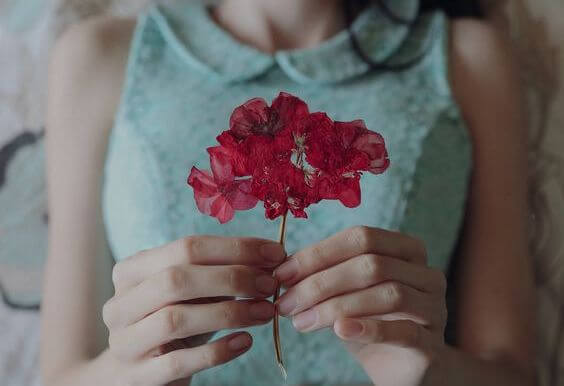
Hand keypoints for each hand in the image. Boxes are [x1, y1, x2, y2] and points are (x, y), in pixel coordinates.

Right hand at [102, 235, 285, 384]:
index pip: (186, 247)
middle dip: (232, 278)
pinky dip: (217, 351)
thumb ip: (219, 273)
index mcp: (132, 270)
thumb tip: (270, 259)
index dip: (235, 248)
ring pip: (176, 319)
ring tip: (266, 311)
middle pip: (177, 279)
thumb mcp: (188, 293)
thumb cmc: (172, 321)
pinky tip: (245, 342)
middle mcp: (121, 303)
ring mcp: (125, 341)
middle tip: (270, 284)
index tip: (274, 254)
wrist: (131, 374)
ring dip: (230, 312)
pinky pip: (179, 362)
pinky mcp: (137, 377)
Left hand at [274, 226, 446, 385]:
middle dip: (322, 283)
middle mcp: (426, 273)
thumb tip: (283, 271)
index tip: (283, 273)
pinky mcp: (432, 344)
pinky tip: (340, 330)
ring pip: (388, 295)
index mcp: (406, 249)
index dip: (319, 253)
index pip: (361, 238)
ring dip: (336, 307)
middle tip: (287, 303)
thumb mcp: (347, 293)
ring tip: (302, 322)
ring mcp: (434, 307)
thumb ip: (326, 276)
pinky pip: (403, 331)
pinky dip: (368, 329)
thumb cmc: (371, 322)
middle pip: (372, 265)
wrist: (404, 368)